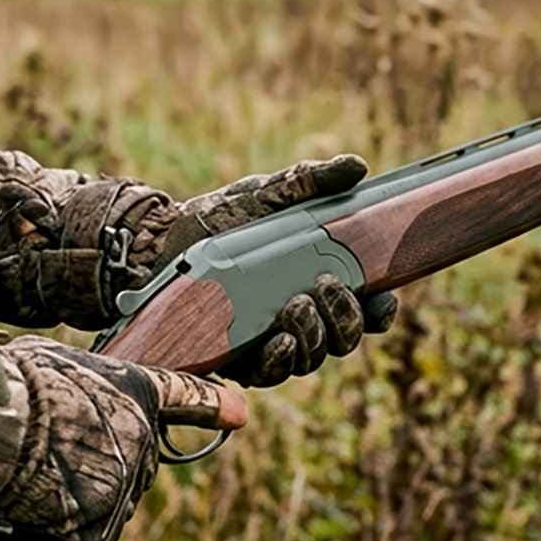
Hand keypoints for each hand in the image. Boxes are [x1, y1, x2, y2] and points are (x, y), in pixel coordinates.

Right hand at [0, 338, 244, 540]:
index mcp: (137, 392)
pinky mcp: (99, 535)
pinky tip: (31, 507)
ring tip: (33, 474)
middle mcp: (143, 444)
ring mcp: (126, 493)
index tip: (239, 414)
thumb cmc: (12, 386)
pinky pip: (83, 538)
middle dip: (99, 462)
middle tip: (51, 449)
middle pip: (131, 463)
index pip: (185, 398)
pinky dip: (58, 531)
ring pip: (108, 503)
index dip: (213, 404)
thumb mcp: (56, 359)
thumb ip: (86, 382)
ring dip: (77, 498)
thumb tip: (75, 394)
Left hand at [139, 155, 398, 386]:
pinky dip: (281, 360)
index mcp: (318, 281)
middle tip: (326, 287)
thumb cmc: (219, 219)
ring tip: (297, 305)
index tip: (383, 296)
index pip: (365, 307)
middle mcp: (302, 318)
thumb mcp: (265, 194)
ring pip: (311, 358)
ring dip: (314, 337)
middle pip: (344, 338)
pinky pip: (270, 373)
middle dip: (345, 318)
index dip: (381, 310)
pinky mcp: (239, 359)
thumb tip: (356, 167)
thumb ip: (308, 182)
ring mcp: (272, 341)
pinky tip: (280, 340)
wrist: (158, 243)